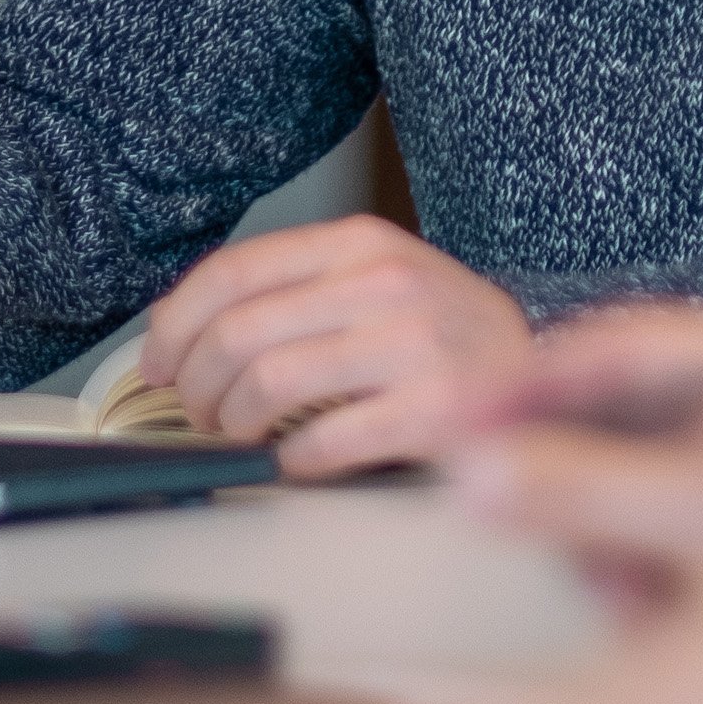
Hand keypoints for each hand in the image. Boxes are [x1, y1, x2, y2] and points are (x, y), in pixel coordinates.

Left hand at [138, 215, 533, 480]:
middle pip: (238, 334)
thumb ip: (293, 291)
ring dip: (233, 426)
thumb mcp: (374, 281)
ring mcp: (412, 345)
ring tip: (242, 437)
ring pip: (267, 385)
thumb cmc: (442, 335)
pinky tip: (295, 460)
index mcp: (360, 242)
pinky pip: (320, 443)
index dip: (174, 324)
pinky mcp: (433, 412)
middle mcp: (385, 281)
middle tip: (199, 414)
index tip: (157, 363)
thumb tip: (179, 331)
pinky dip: (288, 461)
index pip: (232, 272)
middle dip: (196, 387)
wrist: (545, 375)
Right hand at [448, 302, 702, 618]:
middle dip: (577, 495)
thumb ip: (595, 494)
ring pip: (612, 507)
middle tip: (555, 538)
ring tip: (646, 599)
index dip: (532, 383)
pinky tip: (666, 623)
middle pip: (604, 431)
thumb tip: (480, 476)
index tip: (458, 421)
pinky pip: (638, 567)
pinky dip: (636, 599)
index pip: (621, 350)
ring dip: (608, 559)